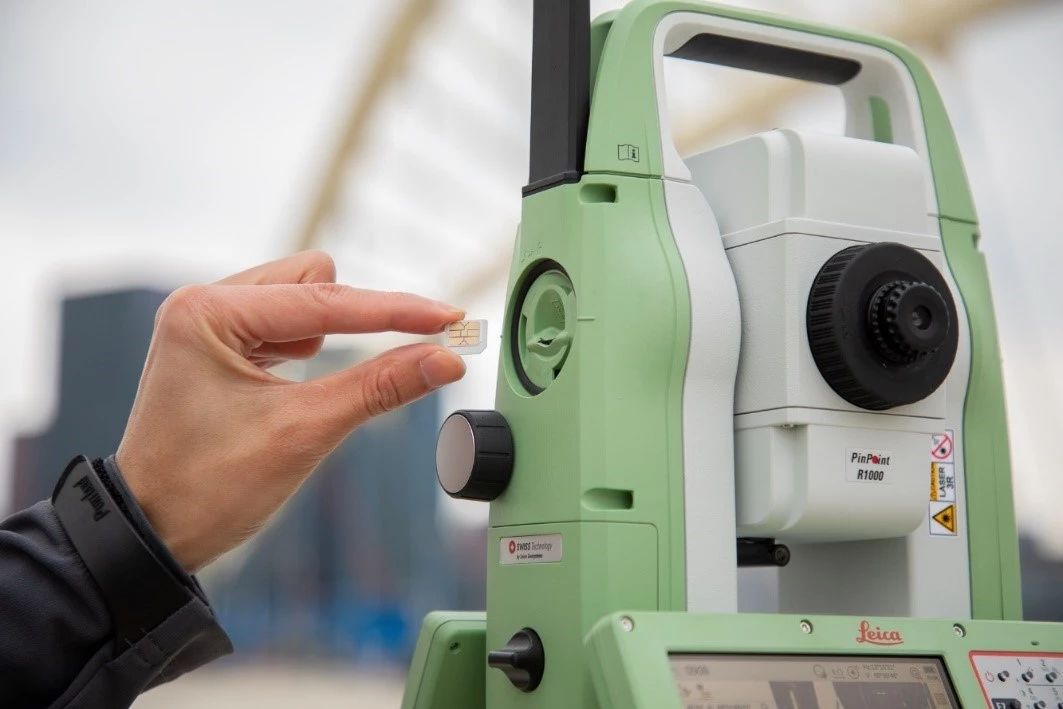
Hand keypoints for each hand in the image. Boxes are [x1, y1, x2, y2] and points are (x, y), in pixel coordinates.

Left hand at [116, 251, 465, 571]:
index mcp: (208, 312)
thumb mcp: (305, 432)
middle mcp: (203, 304)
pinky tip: (299, 384)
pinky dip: (309, 348)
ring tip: (310, 392)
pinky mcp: (218, 346)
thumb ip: (380, 387)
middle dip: (355, 320)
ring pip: (302, 300)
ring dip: (329, 335)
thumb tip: (444, 360)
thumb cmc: (208, 489)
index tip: (448, 320)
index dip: (395, 312)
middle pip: (314, 281)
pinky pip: (284, 325)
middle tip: (394, 361)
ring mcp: (208, 324)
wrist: (153, 536)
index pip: (325, 301)